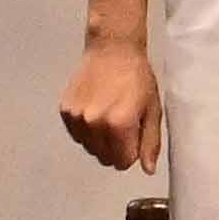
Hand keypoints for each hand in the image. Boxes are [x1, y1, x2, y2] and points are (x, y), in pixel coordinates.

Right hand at [58, 40, 161, 170]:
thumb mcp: (152, 109)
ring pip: (90, 148)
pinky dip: (86, 130)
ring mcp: (77, 117)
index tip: (135, 136)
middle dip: (116, 148)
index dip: (132, 153)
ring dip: (100, 140)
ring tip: (109, 115)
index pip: (123, 162)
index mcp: (119, 124)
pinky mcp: (65, 111)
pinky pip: (77, 136)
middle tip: (123, 125)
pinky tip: (95, 110)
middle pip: (105, 158)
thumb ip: (150, 142)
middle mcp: (94, 123)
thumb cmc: (137, 77)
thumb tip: (148, 169)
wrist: (112, 49)